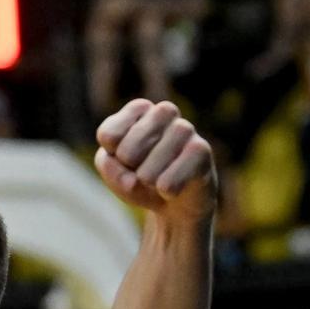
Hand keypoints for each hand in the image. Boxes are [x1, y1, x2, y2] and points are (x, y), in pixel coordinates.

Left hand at [94, 99, 216, 222]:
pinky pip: (167, 183)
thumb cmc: (140, 178)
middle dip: (130, 173)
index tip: (126, 158)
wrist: (177, 199)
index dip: (113, 158)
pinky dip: (165, 192)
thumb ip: (111, 168)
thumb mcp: (115, 173)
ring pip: (147, 172)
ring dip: (148, 184)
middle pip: (127, 152)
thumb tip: (137, 178)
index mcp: (139, 109)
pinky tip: (173, 188)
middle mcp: (164, 111)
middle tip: (145, 171)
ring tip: (160, 180)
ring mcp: (185, 128)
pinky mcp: (201, 150)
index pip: (108, 136)